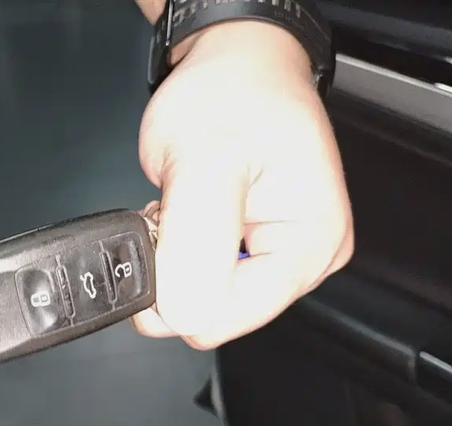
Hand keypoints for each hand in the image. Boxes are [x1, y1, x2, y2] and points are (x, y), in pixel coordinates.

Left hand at [131, 21, 353, 349]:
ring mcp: (277, 256)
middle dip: (176, 273)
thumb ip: (195, 247)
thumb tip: (183, 316)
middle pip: (216, 313)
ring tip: (184, 206)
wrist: (234, 65)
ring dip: (175, 260)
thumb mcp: (205, 163)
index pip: (231, 317)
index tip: (157, 245)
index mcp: (312, 243)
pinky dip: (177, 253)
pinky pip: (199, 278)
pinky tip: (185, 216)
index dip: (177, 295)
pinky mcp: (252, 251)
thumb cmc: (233, 93)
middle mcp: (304, 259)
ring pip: (201, 298)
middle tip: (174, 214)